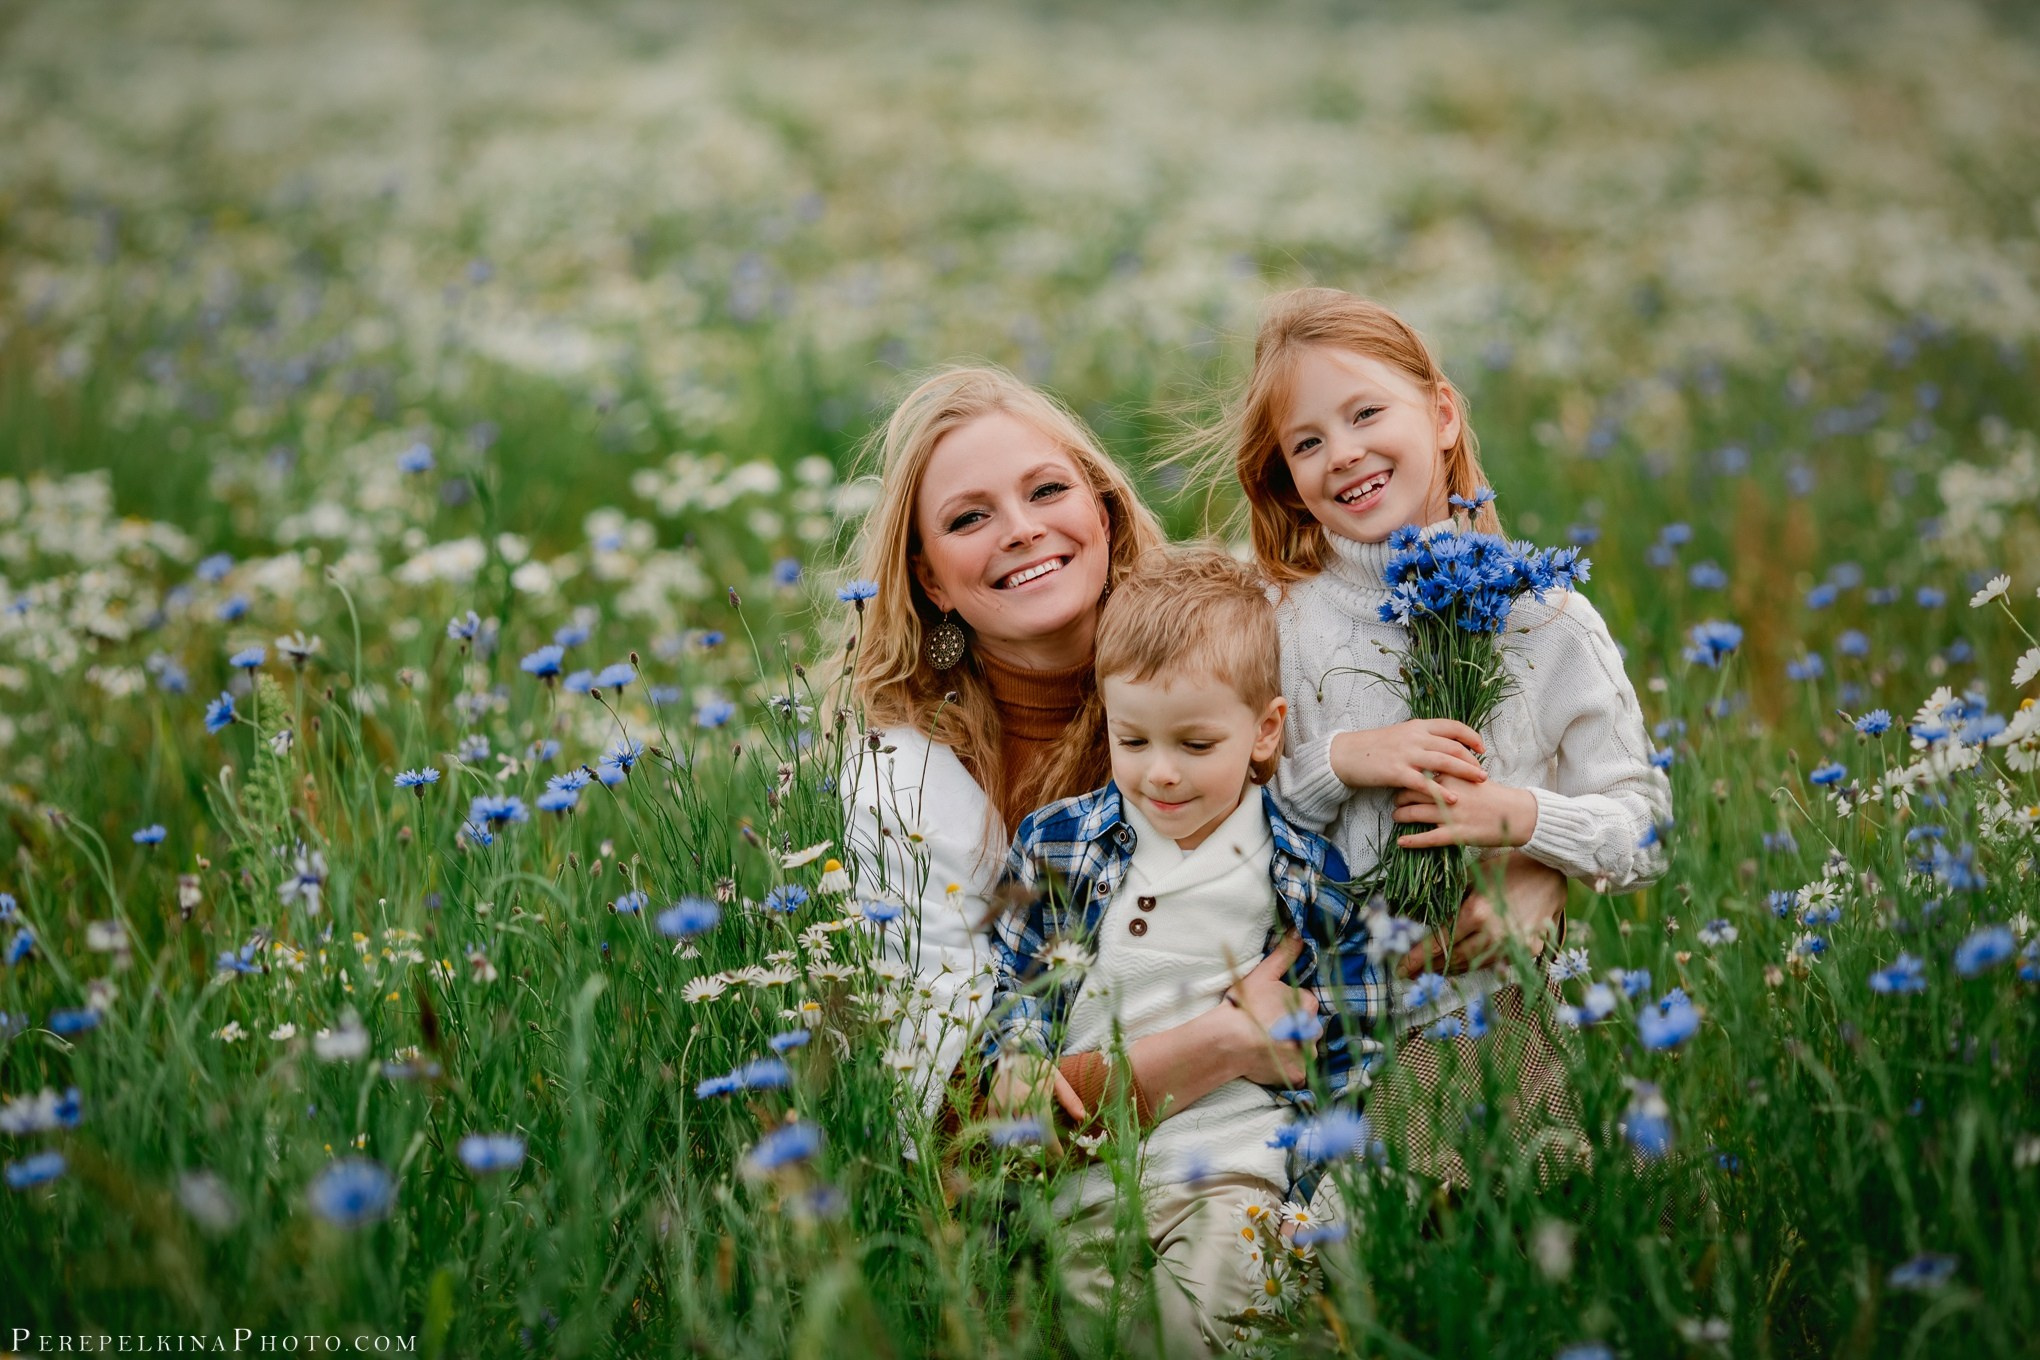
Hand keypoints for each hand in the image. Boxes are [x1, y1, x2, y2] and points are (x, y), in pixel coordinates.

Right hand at [988, 1055, 1066, 1152]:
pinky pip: (998, 1131)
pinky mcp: (992, 1107)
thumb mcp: (1055, 1078)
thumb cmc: (1036, 1067)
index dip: (1052, 1145)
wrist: (1010, 1053)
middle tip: (1047, 1152)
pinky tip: (1014, 1144)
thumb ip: (1069, 1098)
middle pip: (1030, 1136)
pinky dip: (1006, 1140)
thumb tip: (1084, 1117)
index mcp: (1036, 1095)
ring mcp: (1003, 1105)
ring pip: (1014, 1136)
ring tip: (1033, 1148)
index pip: (1046, 1128)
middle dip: (1039, 1147)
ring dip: (1024, 1145)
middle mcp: (1018, 1102)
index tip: (1059, 1156)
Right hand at [1221, 933, 1311, 1087]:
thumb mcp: (1263, 975)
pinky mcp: (1298, 1074)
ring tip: (1267, 1047)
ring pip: (1303, 1050)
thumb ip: (1284, 954)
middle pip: (1306, 1028)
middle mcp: (1313, 1030)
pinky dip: (1286, 1069)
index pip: (1304, 1004)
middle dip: (1292, 1029)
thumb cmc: (1245, 1005)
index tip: (1269, 1010)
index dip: (1287, 1007)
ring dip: (1290, 1049)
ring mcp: (1306, 1055)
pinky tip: (1270, 1063)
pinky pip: (1297, 1072)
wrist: (1229, 1041)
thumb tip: (1298, 932)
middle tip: (1267, 1029)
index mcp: (1308, 1005)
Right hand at [1331, 721, 1487, 795]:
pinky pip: (1424, 782)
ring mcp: (1406, 754)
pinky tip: (1452, 799)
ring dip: (1464, 772)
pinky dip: (1440, 790)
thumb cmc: (1374, 747)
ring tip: (1479, 781)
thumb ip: (1422, 738)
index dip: (1471, 736)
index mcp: (1417, 726)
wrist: (1346, 754)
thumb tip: (1444, 746)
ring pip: (1443, 761)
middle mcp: (1414, 737)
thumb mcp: (1400, 735)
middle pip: (1453, 745)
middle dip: (1472, 759)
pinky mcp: (1397, 772)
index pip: (1452, 726)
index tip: (1482, 748)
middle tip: (1484, 772)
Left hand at [1392, 775, 1537, 849]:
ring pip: (1415, 814)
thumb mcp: (1472, 774)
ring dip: (1401, 815)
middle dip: (1400, 797)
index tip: (1401, 778)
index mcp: (1452, 774)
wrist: (1517, 814)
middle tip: (1396, 800)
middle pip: (1412, 792)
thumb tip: (1432, 767)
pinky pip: (1428, 838)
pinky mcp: (1456, 834)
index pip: (1420, 772)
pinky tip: (1400, 842)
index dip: (1407, 776)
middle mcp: (1448, 793)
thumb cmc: (1495, 794)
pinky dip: (1412, 841)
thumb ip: (1452, 769)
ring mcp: (1451, 815)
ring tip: (1397, 816)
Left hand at [1399, 852, 1565, 976]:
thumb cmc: (1508, 869)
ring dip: (1452, 968)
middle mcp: (1494, 934)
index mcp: (1476, 913)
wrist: (1551, 874)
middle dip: (1430, 967)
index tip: (1400, 969)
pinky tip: (1462, 964)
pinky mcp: (1527, 951)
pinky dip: (1477, 964)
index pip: (1439, 942)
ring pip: (1475, 964)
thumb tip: (1425, 915)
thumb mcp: (1474, 877)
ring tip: (1433, 970)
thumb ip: (1451, 899)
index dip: (1417, 957)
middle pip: (1455, 958)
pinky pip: (1495, 962)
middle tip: (1410, 973)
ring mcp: (1512, 945)